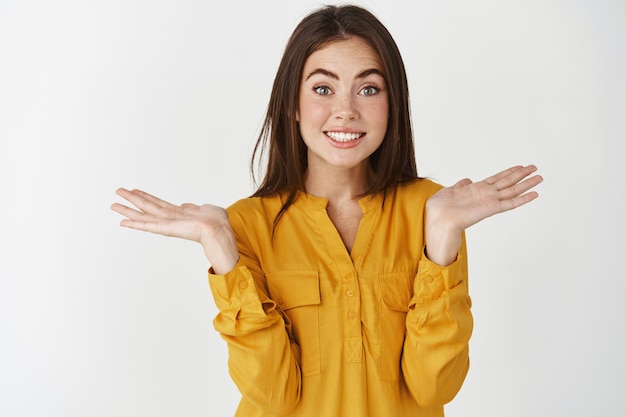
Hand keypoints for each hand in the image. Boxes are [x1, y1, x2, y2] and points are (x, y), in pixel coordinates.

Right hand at [111, 188, 238, 273]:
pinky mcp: (167, 229)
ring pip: (144, 214)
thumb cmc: (217, 221)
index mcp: (179, 213)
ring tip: (113, 204)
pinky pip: (148, 225)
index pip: (159, 204)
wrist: (219, 229)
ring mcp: (167, 224)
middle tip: (117, 193)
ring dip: (128, 209)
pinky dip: (135, 223)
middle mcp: (170, 218)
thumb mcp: (205, 209)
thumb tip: (186, 205)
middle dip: (132, 200)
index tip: (135, 191)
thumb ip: (194, 207)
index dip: (146, 197)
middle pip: (147, 207)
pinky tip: (123, 221)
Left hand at [424, 165, 542, 265]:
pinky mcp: (491, 208)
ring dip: (527, 184)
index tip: (519, 167)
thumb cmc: (440, 208)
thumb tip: (467, 180)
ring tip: (540, 177)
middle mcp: (486, 194)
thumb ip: (460, 185)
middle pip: (508, 182)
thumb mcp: (449, 191)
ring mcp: (490, 201)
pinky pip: (510, 203)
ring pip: (513, 190)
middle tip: (535, 168)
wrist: (439, 219)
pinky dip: (523, 199)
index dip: (508, 172)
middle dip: (522, 175)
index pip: (497, 179)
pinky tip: (534, 194)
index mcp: (477, 189)